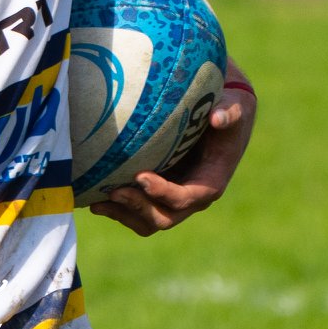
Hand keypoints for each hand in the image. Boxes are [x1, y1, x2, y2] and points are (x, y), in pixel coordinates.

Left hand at [90, 76, 256, 236]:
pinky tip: (94, 197)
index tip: (140, 176)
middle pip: (164, 217)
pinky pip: (136, 210)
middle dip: (138, 207)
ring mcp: (172, 197)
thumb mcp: (233, 108)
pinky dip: (117, 208)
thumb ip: (228, 113)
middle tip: (112, 191)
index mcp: (211, 181)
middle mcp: (192, 196)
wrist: (218, 116)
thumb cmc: (226, 109)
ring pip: (147, 220)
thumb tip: (217, 118)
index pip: (188, 198)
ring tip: (96, 202)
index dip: (164, 192)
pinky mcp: (157, 192)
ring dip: (122, 214)